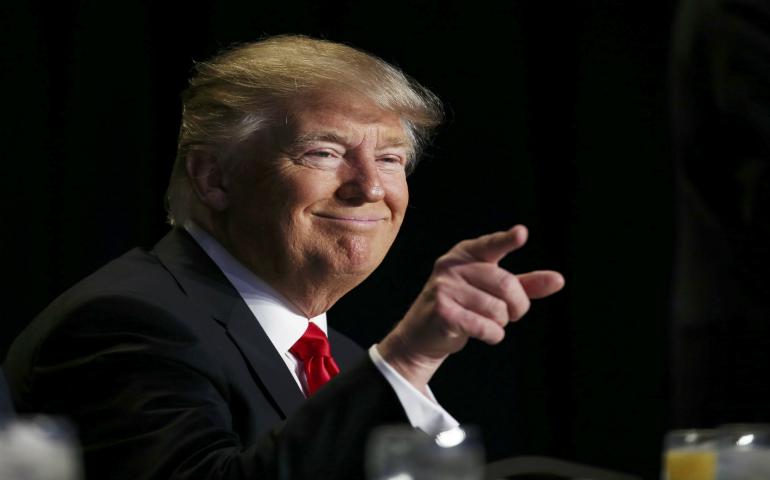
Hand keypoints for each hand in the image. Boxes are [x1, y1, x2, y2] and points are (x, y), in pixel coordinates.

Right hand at [378, 225, 563, 393]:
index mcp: (466, 253)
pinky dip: (493, 335)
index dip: (507, 240)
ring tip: (489, 323)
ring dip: (502, 324)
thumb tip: (559, 280)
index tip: (521, 233)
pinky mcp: (442, 312)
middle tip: (513, 315)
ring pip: (497, 309)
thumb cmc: (464, 307)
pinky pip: (484, 326)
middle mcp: (452, 266)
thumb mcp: (493, 292)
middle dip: (518, 306)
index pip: (491, 245)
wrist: (424, 334)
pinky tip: (486, 334)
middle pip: (506, 284)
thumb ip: (524, 284)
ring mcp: (444, 288)